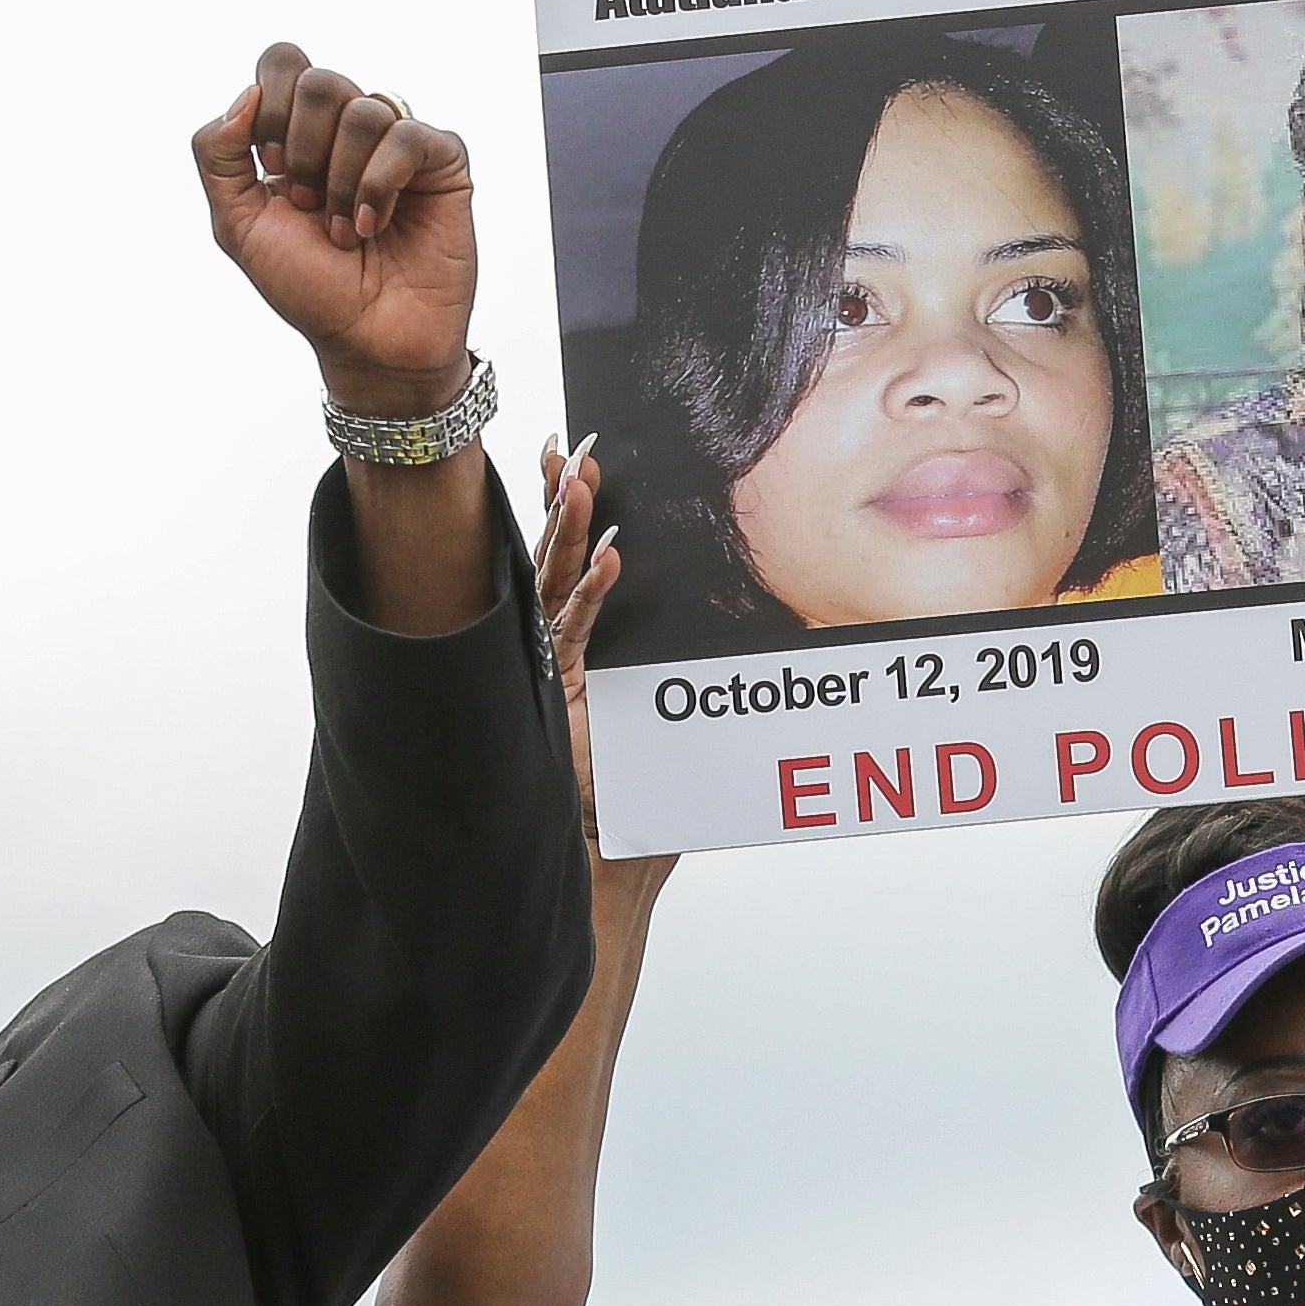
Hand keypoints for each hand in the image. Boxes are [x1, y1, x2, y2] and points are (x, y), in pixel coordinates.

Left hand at [195, 45, 478, 419]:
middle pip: (319, 81)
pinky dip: (379, 184)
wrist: (365, 342)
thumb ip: (217, 154)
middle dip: (303, 150)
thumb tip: (247, 95)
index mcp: (300, 130)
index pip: (283, 63)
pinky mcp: (443, 164)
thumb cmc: (309, 288)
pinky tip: (373, 225)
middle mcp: (349, 130)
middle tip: (308, 204)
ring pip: (363, 110)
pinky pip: (408, 137)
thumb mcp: (237, 224)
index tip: (272, 171)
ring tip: (344, 231)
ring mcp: (398, 145)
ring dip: (341, 181)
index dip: (270, 110)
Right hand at [533, 444, 672, 899]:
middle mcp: (558, 650)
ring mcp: (550, 670)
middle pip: (555, 559)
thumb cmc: (640, 801)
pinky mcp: (555, 696)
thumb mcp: (673, 717)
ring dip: (570, 531)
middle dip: (562, 501)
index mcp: (580, 645)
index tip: (578, 460)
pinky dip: (593, 595)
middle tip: (572, 448)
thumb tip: (753, 634)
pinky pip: (574, 634)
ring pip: (554, 585)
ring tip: (578, 481)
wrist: (607, 857)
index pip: (573, 562)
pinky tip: (611, 557)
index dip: (573, 512)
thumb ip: (690, 675)